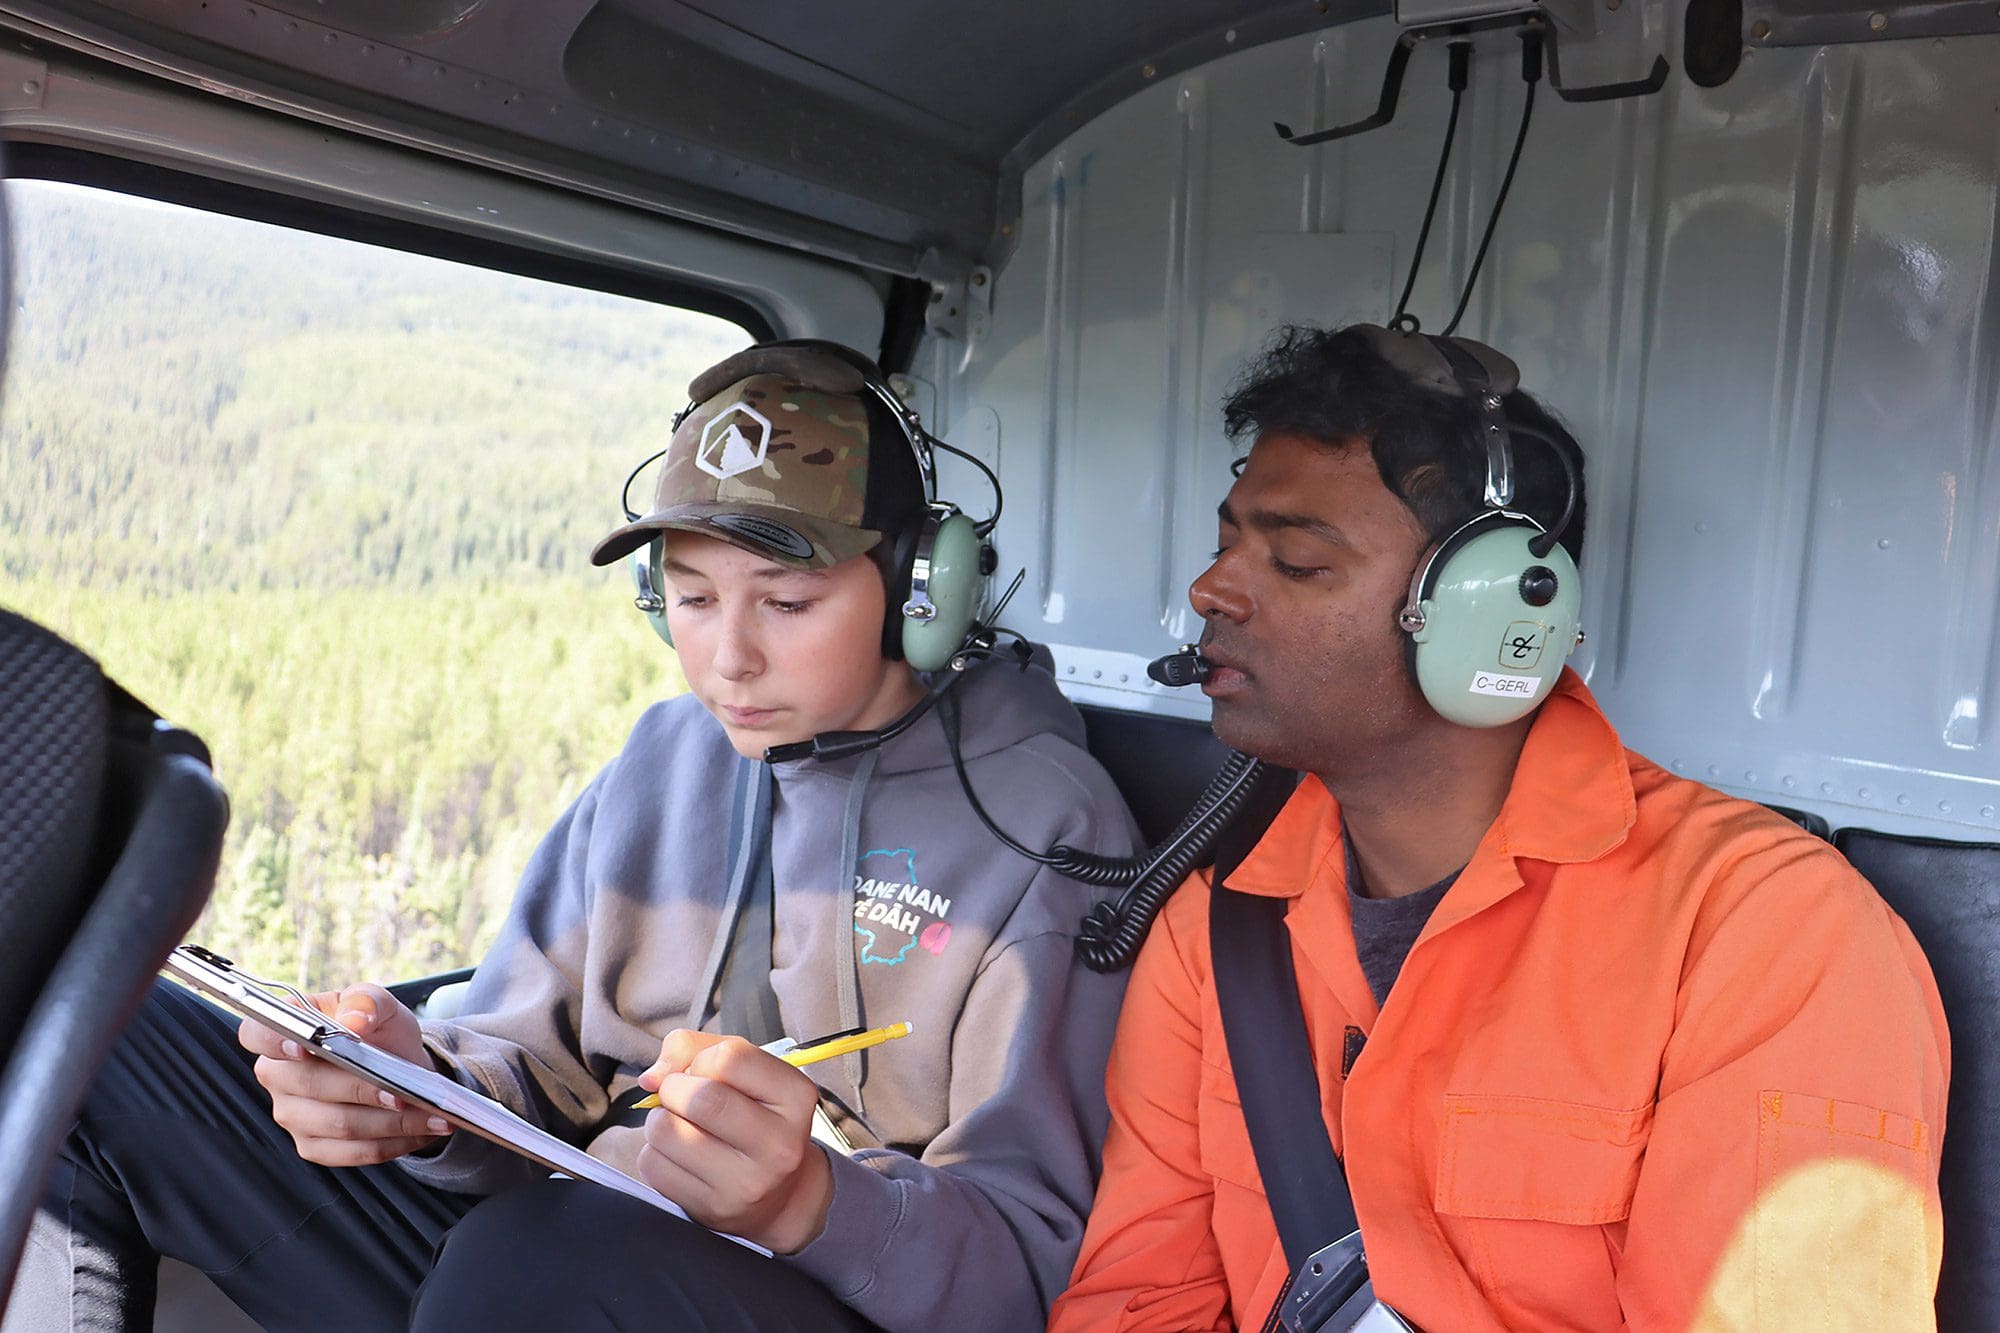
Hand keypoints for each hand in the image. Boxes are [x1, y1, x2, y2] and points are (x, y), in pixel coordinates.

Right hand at [238, 983, 451, 1166]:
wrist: (397, 1065)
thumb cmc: (379, 1031)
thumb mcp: (379, 1004)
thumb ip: (367, 1002)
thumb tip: (354, 1022)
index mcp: (283, 1032)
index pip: (257, 1034)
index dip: (275, 1042)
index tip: (306, 1047)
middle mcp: (278, 1076)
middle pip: (311, 1086)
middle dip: (363, 1090)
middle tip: (405, 1093)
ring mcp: (292, 1115)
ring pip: (337, 1124)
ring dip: (389, 1122)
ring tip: (428, 1114)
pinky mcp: (313, 1147)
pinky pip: (350, 1152)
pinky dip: (391, 1143)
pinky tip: (421, 1132)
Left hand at [635, 1029, 832, 1252]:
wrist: (779, 1195)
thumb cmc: (754, 1116)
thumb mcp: (745, 1072)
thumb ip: (695, 1049)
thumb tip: (652, 1077)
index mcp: (795, 1097)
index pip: (730, 1058)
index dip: (702, 1058)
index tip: (703, 1071)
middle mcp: (779, 1144)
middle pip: (700, 1098)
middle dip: (673, 1088)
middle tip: (679, 1095)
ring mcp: (746, 1183)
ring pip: (666, 1130)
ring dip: (660, 1119)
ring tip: (680, 1125)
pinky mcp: (712, 1209)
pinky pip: (652, 1165)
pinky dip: (654, 1152)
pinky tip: (678, 1155)